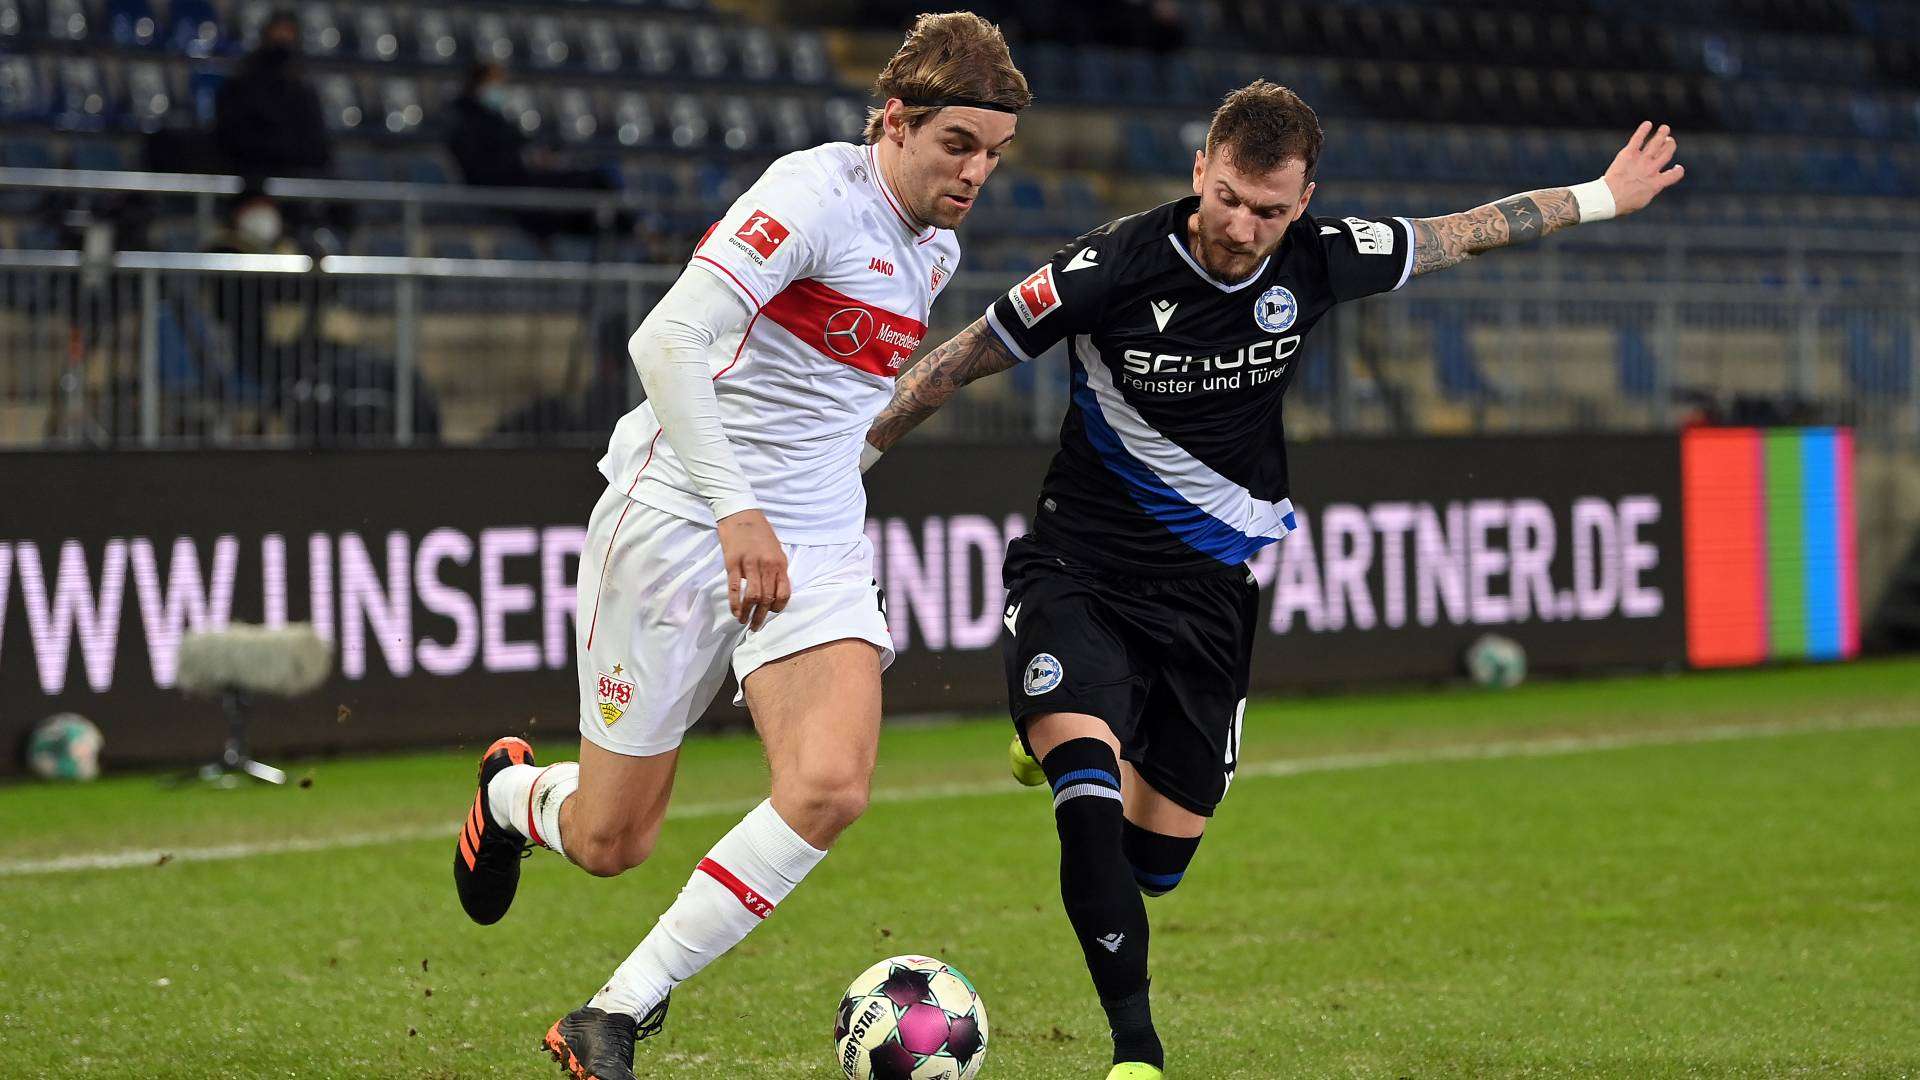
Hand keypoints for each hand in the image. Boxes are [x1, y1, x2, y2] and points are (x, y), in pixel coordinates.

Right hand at [716, 509, 789, 629]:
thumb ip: (777, 570)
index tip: (771, 613)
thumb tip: (776, 592)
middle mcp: (766, 565)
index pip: (783, 592)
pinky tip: (735, 612)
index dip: (778, 607)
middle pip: (767, 598)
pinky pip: (734, 588)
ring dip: (748, 613)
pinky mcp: (732, 563)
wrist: (741, 514)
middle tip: (756, 627)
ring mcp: (749, 564)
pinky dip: (735, 603)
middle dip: (762, 616)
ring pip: (752, 596)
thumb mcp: (776, 550)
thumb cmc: (760, 533)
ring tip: (744, 622)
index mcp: (780, 563)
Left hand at [1602, 121, 1684, 215]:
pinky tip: (1647, 124)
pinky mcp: (1628, 154)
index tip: (1678, 168)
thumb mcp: (1641, 201)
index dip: (1678, 171)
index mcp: (1657, 183)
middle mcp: (1652, 169)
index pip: (1674, 175)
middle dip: (1670, 145)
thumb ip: (1649, 191)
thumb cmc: (1622, 203)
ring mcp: (1641, 160)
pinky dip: (1643, 130)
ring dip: (1662, 134)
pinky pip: (1638, 139)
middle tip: (1670, 140)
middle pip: (1666, 153)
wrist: (1609, 198)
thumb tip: (1650, 188)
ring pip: (1656, 143)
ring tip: (1664, 128)